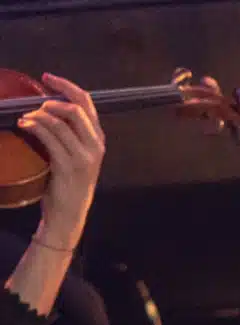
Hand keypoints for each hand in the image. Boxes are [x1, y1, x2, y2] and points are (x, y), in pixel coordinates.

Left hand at [18, 74, 103, 248]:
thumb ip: (69, 134)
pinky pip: (49, 136)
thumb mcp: (75, 155)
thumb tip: (47, 109)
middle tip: (33, 103)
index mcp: (98, 139)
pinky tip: (24, 125)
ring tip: (25, 118)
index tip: (46, 78)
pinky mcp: (68, 165)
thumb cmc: (68, 184)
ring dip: (37, 114)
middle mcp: (95, 145)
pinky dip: (34, 126)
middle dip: (50, 100)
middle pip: (75, 109)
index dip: (66, 86)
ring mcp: (83, 156)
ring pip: (59, 121)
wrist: (68, 214)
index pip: (86, 103)